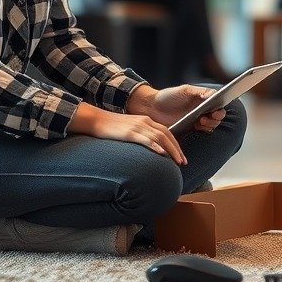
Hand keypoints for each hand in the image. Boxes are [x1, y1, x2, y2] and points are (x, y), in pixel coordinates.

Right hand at [67, 103, 186, 164]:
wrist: (97, 120)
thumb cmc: (112, 127)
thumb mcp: (131, 128)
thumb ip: (142, 134)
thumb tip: (152, 148)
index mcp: (146, 120)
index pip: (167, 131)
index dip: (176, 144)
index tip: (181, 156)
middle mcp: (145, 122)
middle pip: (167, 135)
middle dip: (177, 149)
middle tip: (183, 162)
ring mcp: (138, 127)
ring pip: (160, 137)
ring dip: (171, 150)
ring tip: (177, 161)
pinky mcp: (130, 133)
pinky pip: (146, 139)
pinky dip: (156, 146)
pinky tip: (162, 154)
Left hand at [141, 84, 226, 134]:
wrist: (152, 108)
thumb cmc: (168, 96)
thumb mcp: (184, 90)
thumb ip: (199, 92)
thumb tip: (214, 94)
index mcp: (203, 98)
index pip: (218, 101)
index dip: (221, 104)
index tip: (219, 106)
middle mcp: (203, 109)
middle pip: (218, 115)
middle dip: (217, 116)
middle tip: (212, 115)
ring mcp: (198, 120)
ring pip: (212, 124)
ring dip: (210, 123)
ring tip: (201, 120)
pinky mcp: (191, 129)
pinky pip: (202, 131)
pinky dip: (203, 129)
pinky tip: (198, 126)